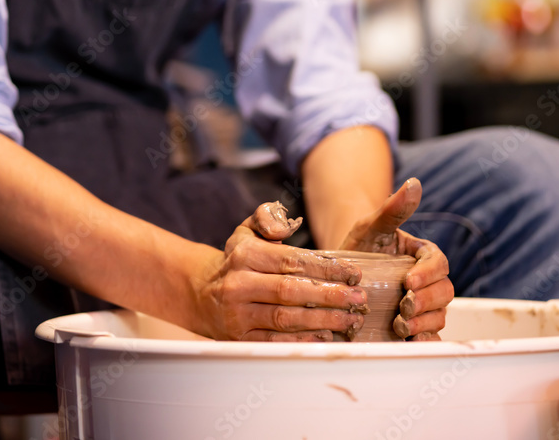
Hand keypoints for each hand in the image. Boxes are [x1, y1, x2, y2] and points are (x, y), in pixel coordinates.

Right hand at [193, 202, 368, 340]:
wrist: (200, 293)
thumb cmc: (237, 260)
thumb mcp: (246, 231)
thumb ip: (266, 218)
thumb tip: (285, 226)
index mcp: (244, 255)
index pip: (292, 261)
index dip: (325, 268)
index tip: (353, 273)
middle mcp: (238, 284)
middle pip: (291, 291)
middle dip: (330, 295)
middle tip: (358, 298)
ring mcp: (237, 313)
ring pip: (286, 318)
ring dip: (323, 320)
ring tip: (350, 318)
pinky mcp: (239, 337)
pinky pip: (275, 341)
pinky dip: (302, 340)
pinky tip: (326, 336)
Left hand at [339, 178, 453, 340]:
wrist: (341, 274)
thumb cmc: (359, 245)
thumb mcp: (371, 226)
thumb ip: (393, 209)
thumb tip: (414, 183)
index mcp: (423, 254)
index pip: (438, 263)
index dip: (428, 274)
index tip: (409, 282)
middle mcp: (428, 280)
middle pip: (444, 292)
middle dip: (426, 302)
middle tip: (404, 308)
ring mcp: (423, 303)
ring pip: (439, 315)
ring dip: (423, 323)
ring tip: (401, 326)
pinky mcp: (415, 324)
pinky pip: (430, 335)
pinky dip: (425, 340)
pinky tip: (412, 343)